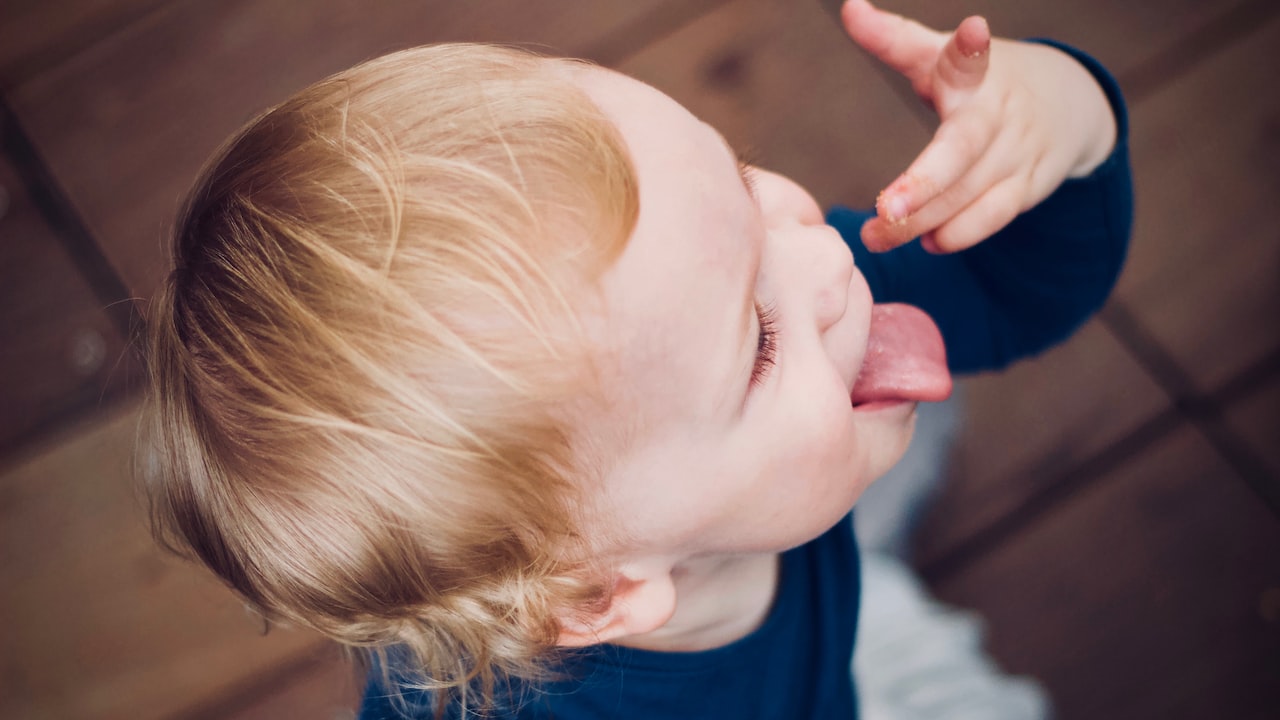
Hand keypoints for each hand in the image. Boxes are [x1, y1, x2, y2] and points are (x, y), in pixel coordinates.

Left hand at [840, 0, 1116, 252]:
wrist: (1064, 102)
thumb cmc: (979, 80)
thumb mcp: (940, 55)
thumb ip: (893, 39)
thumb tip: (849, 8)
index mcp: (975, 73)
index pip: (971, 57)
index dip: (970, 46)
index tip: (973, 31)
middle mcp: (999, 112)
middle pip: (964, 149)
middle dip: (925, 182)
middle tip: (884, 210)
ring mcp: (1017, 152)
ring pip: (971, 193)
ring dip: (924, 220)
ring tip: (877, 236)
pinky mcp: (1028, 187)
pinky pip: (994, 216)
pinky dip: (960, 234)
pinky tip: (928, 243)